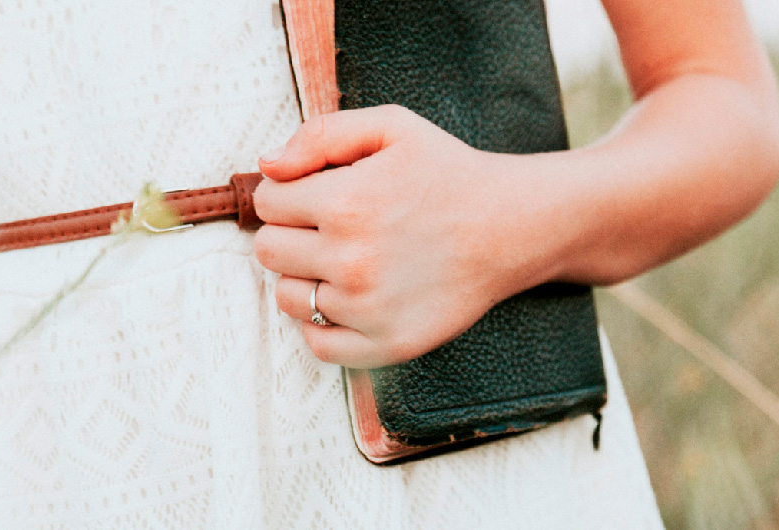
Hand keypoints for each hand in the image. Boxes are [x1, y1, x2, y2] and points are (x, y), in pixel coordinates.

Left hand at [253, 105, 575, 367]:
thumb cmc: (449, 173)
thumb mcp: (391, 127)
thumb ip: (320, 134)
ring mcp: (368, 309)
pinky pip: (318, 343)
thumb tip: (266, 166)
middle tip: (334, 227)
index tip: (322, 193)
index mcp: (345, 203)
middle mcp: (352, 260)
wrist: (512, 226)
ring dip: (305, 277)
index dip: (290, 193)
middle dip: (292, 233)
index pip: (267, 203)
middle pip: (268, 251)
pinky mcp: (386, 344)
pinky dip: (323, 323)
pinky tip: (350, 297)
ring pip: (287, 297)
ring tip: (345, 260)